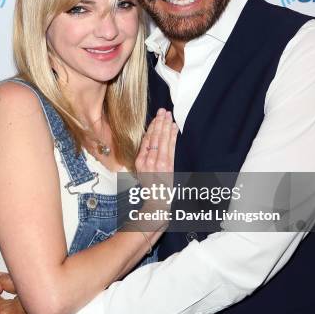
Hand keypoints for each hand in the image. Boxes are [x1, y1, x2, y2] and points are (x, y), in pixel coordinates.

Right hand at [134, 109, 177, 232]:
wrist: (157, 202)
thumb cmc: (150, 186)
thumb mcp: (143, 171)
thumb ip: (146, 156)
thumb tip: (151, 139)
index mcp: (140, 161)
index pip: (146, 139)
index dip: (152, 127)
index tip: (156, 117)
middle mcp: (147, 162)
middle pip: (154, 137)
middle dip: (159, 123)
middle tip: (163, 111)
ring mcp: (158, 164)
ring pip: (162, 141)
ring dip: (166, 126)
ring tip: (169, 116)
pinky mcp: (168, 167)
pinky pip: (170, 148)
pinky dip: (172, 137)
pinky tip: (174, 128)